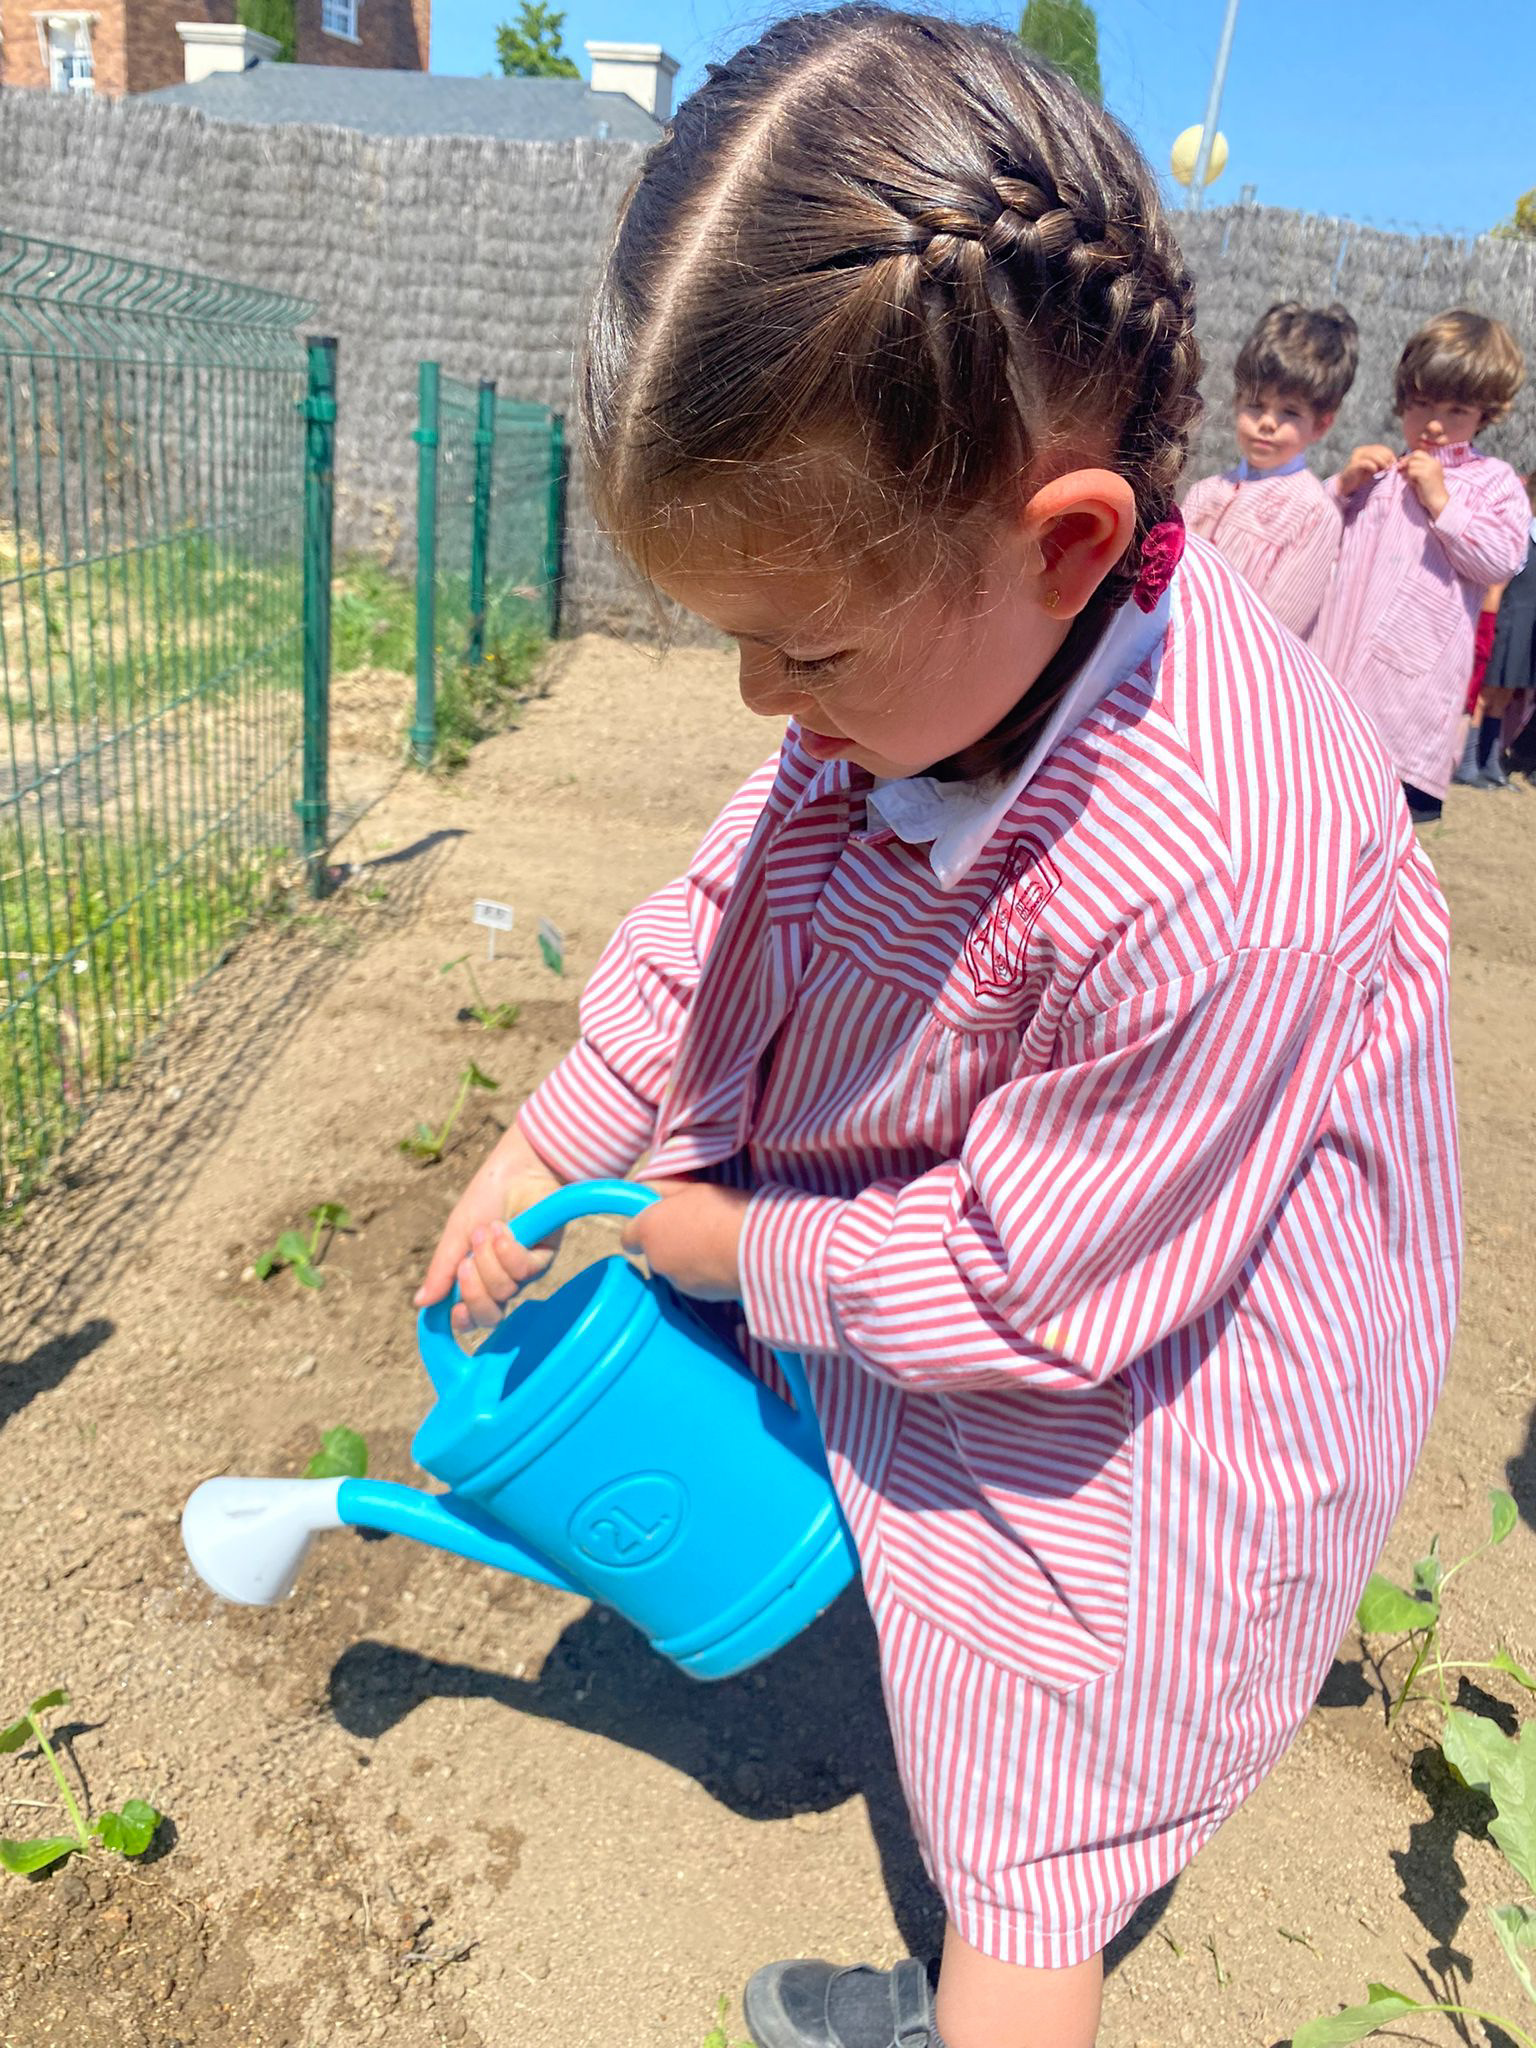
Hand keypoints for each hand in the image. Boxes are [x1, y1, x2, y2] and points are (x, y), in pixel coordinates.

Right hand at [415, 1119, 563, 1334]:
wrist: (517, 1168)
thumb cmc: (487, 1197)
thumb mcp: (456, 1233)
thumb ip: (441, 1270)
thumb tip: (420, 1303)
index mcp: (478, 1277)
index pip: (472, 1317)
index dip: (463, 1320)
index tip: (454, 1309)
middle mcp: (502, 1279)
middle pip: (490, 1316)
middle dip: (474, 1293)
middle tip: (466, 1263)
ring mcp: (524, 1271)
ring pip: (505, 1293)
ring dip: (489, 1261)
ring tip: (487, 1230)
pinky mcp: (544, 1258)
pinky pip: (525, 1272)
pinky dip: (508, 1252)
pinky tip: (505, 1230)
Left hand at [620, 1181, 750, 1301]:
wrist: (756, 1247)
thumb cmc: (722, 1210)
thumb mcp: (691, 1188)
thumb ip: (664, 1190)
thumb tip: (646, 1188)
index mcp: (648, 1230)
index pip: (628, 1237)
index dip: (643, 1229)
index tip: (660, 1221)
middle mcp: (656, 1260)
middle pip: (655, 1253)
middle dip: (670, 1243)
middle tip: (698, 1227)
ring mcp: (677, 1282)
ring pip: (676, 1269)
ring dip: (689, 1259)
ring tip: (717, 1244)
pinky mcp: (699, 1298)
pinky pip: (696, 1282)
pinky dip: (705, 1274)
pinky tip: (726, 1260)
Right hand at [1337, 444, 1396, 495]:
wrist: (1346, 486)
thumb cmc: (1361, 478)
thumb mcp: (1374, 468)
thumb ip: (1382, 462)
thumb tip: (1395, 460)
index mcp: (1365, 449)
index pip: (1381, 448)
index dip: (1389, 454)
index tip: (1394, 463)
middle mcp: (1360, 451)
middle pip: (1378, 450)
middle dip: (1387, 458)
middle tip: (1390, 468)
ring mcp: (1356, 457)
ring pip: (1373, 455)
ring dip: (1382, 462)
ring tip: (1385, 470)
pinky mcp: (1353, 465)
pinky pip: (1366, 463)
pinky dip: (1373, 467)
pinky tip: (1375, 472)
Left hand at [1399, 449, 1450, 518]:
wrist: (1438, 501)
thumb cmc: (1429, 492)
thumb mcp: (1422, 477)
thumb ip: (1415, 469)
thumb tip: (1400, 463)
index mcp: (1435, 462)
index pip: (1419, 453)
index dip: (1409, 457)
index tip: (1402, 465)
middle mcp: (1434, 462)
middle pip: (1415, 454)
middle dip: (1406, 461)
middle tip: (1400, 469)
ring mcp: (1431, 467)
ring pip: (1412, 464)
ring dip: (1408, 472)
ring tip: (1411, 481)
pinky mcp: (1426, 474)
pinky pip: (1411, 471)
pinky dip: (1409, 478)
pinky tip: (1413, 484)